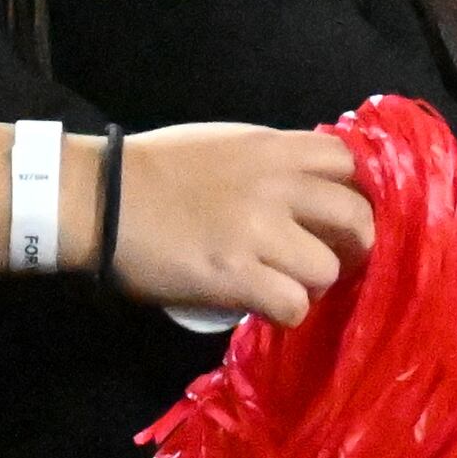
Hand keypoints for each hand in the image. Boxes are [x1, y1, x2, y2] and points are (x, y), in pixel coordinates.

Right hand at [106, 122, 372, 326]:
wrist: (101, 199)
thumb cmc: (155, 168)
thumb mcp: (225, 144)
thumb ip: (271, 160)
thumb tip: (311, 186)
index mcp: (272, 148)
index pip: (348, 162)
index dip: (352, 191)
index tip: (339, 213)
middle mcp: (275, 186)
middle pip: (355, 217)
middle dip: (353, 244)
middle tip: (331, 258)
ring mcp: (257, 232)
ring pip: (327, 268)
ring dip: (312, 284)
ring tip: (287, 285)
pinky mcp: (235, 276)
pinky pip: (293, 305)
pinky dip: (286, 313)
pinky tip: (267, 307)